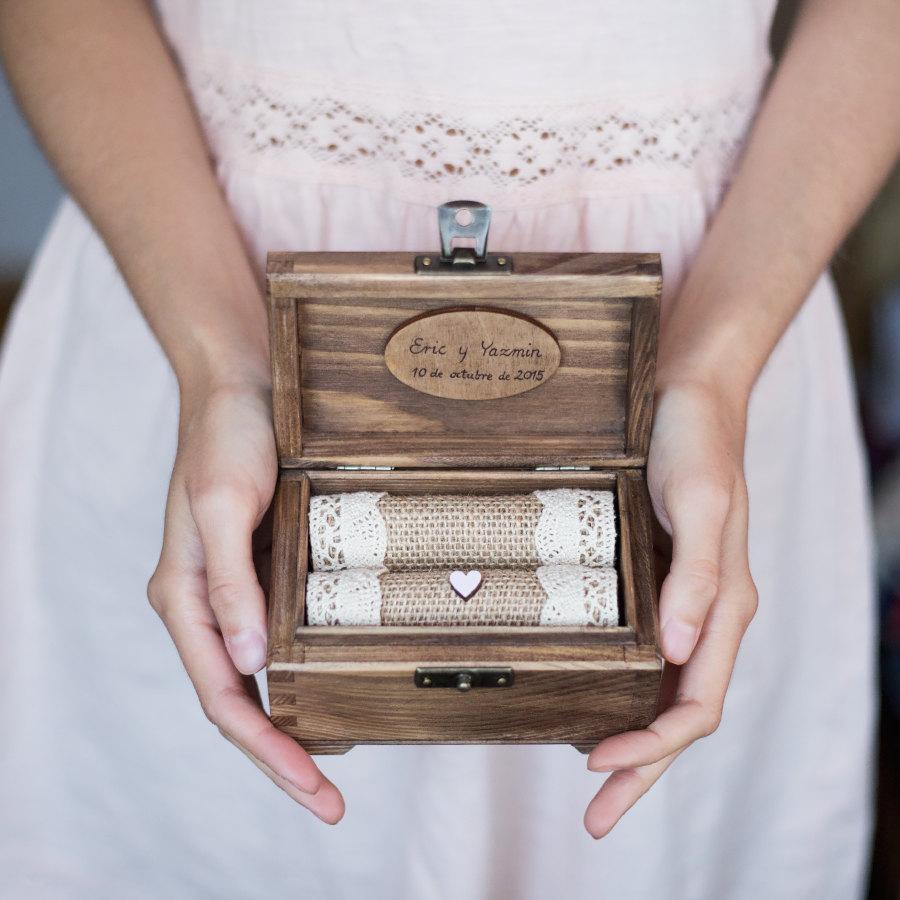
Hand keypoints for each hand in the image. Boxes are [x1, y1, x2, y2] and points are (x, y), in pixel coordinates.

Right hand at [147, 379, 343, 822]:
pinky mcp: (265, 570)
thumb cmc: (227, 438)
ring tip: (334, 765)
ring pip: (258, 677)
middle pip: (239, 700)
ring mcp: (236, 590)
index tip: (315, 790)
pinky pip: (277, 638)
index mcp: (184, 598)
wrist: (241, 386)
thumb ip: (231, 587)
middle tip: (330, 803)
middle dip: (282, 756)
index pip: (222, 697)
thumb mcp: (224, 508)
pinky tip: (330, 687)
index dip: (267, 750)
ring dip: (292, 723)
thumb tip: (248, 666)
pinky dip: (301, 675)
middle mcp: (207, 604)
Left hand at [584, 381, 757, 836]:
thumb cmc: (697, 446)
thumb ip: (698, 579)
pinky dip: (627, 695)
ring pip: (664, 694)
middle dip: (642, 772)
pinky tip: (595, 701)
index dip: (653, 746)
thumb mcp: (700, 505)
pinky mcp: (661, 585)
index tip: (600, 765)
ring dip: (633, 742)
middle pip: (680, 716)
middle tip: (596, 820)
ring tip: (593, 779)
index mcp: (727, 609)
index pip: (697, 704)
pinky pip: (649, 659)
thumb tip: (676, 650)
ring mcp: (685, 605)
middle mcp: (708, 617)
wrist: (690, 400)